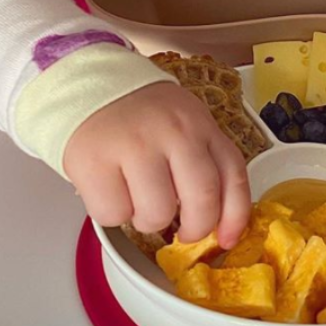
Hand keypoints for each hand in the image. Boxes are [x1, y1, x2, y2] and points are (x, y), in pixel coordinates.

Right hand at [63, 82, 250, 247]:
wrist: (91, 86)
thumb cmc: (141, 114)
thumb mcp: (186, 124)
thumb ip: (206, 162)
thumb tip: (220, 221)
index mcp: (200, 125)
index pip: (233, 177)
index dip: (235, 217)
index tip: (227, 238)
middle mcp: (173, 133)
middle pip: (201, 202)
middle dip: (194, 229)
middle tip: (182, 229)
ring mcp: (134, 146)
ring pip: (156, 215)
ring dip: (147, 219)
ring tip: (137, 197)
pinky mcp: (96, 162)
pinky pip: (114, 214)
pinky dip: (113, 213)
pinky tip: (112, 190)